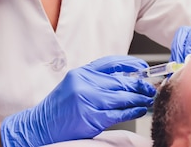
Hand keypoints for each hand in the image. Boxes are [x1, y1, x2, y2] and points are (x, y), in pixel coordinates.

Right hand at [0, 55, 155, 146]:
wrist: (40, 126)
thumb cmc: (59, 108)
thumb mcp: (74, 86)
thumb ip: (96, 81)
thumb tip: (126, 80)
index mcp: (81, 73)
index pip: (110, 63)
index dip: (130, 64)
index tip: (143, 68)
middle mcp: (84, 84)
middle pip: (119, 81)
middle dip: (139, 85)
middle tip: (151, 87)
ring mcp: (87, 101)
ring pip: (121, 97)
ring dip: (138, 98)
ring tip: (148, 98)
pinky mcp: (91, 118)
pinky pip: (118, 114)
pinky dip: (132, 111)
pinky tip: (140, 109)